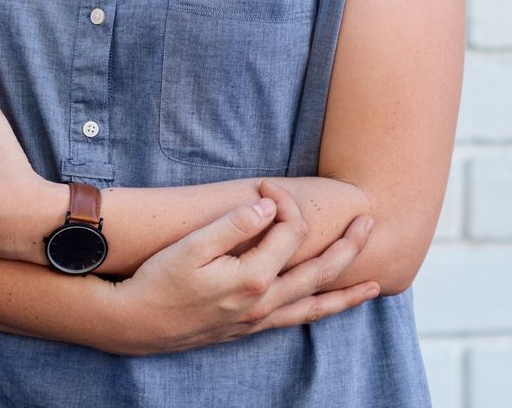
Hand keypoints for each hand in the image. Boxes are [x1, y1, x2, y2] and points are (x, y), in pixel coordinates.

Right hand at [102, 180, 379, 356]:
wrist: (136, 323)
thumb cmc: (159, 280)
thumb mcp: (191, 247)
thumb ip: (233, 225)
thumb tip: (268, 207)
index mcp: (252, 278)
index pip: (287, 234)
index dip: (284, 204)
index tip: (266, 184)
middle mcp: (263, 302)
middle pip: (316, 270)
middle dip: (346, 246)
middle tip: (369, 222)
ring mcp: (258, 319)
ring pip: (314, 304)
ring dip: (346, 291)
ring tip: (375, 283)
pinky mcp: (249, 327)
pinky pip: (298, 320)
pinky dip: (321, 312)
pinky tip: (327, 306)